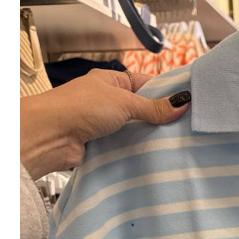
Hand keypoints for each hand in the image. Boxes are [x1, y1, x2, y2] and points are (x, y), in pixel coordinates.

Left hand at [20, 69, 189, 179]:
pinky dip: (137, 151)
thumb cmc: (81, 108)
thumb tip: (182, 104)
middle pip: (142, 110)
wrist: (51, 136)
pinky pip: (126, 147)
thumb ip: (154, 107)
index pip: (145, 84)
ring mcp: (104, 124)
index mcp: (111, 82)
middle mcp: (108, 101)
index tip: (187, 103)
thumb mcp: (124, 102)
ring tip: (176, 144)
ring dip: (148, 137)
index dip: (165, 92)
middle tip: (186, 128)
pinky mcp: (102, 146)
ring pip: (134, 130)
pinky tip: (155, 157)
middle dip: (160, 118)